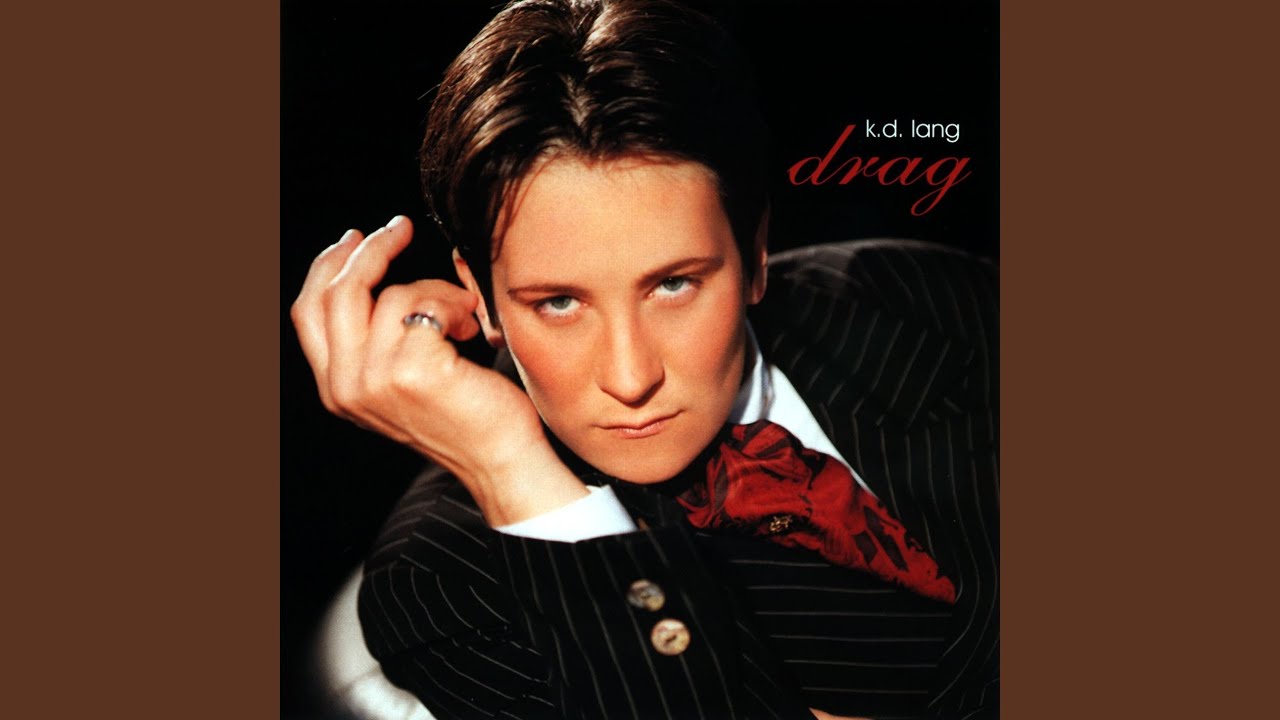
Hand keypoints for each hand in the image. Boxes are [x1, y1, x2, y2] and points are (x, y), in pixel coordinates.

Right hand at [291, 216, 587, 524]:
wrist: (502, 461)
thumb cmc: (465, 415)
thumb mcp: (402, 378)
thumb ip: (376, 337)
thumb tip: (371, 261)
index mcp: (337, 388)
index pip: (308, 311)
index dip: (328, 266)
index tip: (356, 238)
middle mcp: (346, 387)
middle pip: (337, 292)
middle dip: (371, 250)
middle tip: (401, 228)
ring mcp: (375, 380)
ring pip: (392, 294)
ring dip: (436, 292)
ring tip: (465, 316)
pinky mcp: (411, 371)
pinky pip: (426, 305)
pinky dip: (456, 306)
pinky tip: (474, 330)